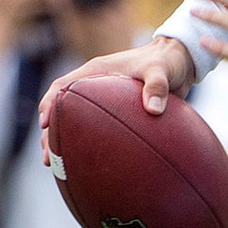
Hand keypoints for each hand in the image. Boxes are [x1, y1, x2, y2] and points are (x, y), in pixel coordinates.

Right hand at [38, 36, 197, 158]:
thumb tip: (153, 111)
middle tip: (47, 158)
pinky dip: (93, 145)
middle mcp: (95, 85)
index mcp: (96, 71)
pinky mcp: (119, 111)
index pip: (63, 86)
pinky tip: (92, 164)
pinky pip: (100, 129)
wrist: (182, 61)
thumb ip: (157, 86)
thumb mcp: (161, 69)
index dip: (50, 104)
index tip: (45, 124)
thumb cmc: (167, 60)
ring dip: (66, 142)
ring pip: (77, 123)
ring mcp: (105, 99)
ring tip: (59, 167)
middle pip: (63, 110)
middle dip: (51, 134)